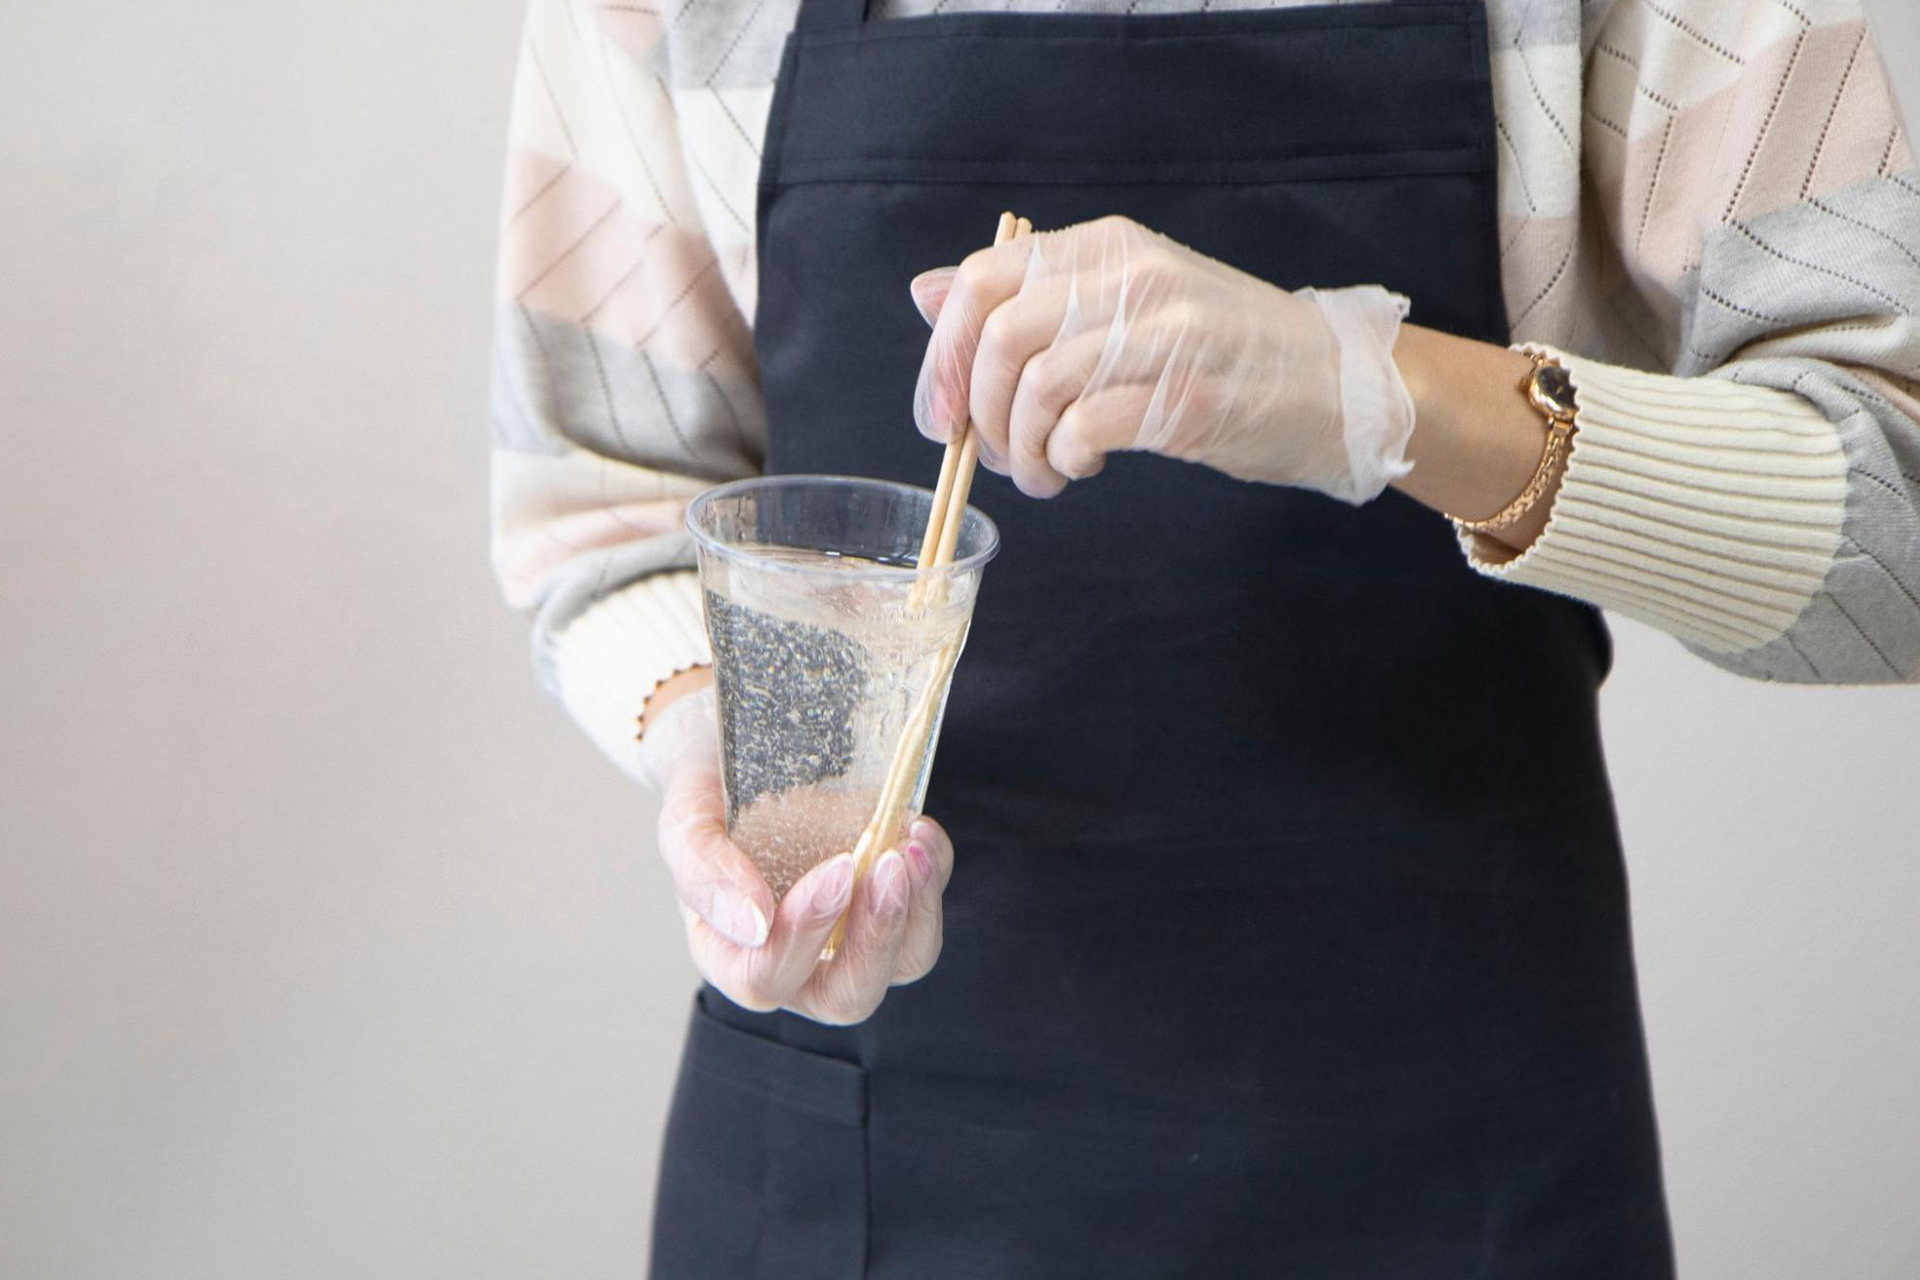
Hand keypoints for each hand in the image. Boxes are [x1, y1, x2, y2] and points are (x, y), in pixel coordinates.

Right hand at [638, 687, 954, 1023]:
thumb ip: (701, 869)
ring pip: (902, 965)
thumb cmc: (707, 795)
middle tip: (889, 865)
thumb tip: (754, 925)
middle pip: (848, 995)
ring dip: (916, 912)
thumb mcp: (685, 819)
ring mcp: (849, 943)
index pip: (768, 976)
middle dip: (876, 935)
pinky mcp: (888, 912)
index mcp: (732, 957)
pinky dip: (933, 877)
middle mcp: (796, 966)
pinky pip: (925, 918)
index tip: (836, 866)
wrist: (742, 755)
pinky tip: (919, 828)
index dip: (804, 930)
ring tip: (911, 847)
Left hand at [909, 214, 1415, 502]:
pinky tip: (1080, 469)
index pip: (985, 279)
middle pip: (1002, 338)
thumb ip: (1030, 297)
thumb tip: (927, 293)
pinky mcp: (1188, 395)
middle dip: (982, 413)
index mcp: (1106, 248)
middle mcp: (1132, 278)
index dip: (946, 353)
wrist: (1331, 384)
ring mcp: (1165, 334)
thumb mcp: (1121, 305)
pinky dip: (1064, 460)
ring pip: (1039, 389)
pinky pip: (1087, 429)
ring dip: (1022, 450)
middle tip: (996, 454)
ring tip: (1042, 474)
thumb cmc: (1217, 353)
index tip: (944, 411)